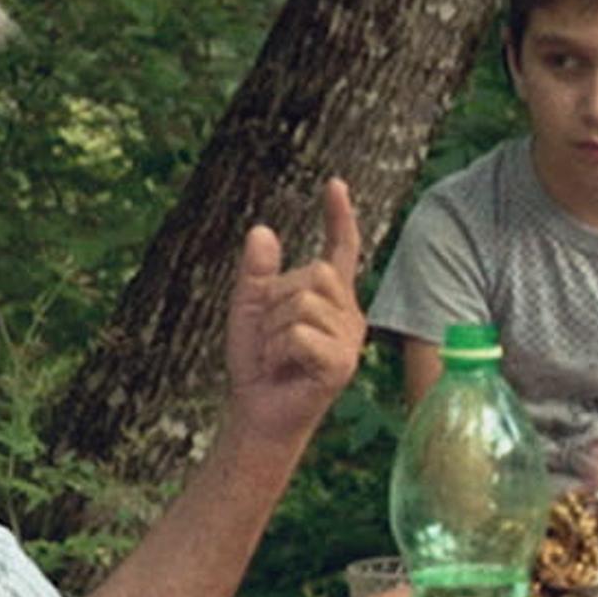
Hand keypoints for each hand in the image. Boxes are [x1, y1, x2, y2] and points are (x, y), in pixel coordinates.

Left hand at [226, 177, 365, 452]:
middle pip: (313, 274)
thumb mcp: (249, 310)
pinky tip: (280, 368)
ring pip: (302, 303)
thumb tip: (262, 230)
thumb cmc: (258, 363)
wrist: (257, 412)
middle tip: (270, 336)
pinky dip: (275, 349)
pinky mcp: (342, 363)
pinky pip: (299, 333)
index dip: (339, 216)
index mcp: (331, 298)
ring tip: (274, 355)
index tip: (334, 184)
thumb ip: (256, 273)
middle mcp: (348, 314)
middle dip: (275, 300)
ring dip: (271, 329)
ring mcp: (349, 339)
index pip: (340, 249)